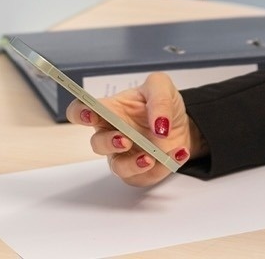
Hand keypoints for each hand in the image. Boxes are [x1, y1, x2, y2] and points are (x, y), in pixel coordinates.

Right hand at [67, 72, 203, 186]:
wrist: (185, 126)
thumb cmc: (163, 105)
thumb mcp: (162, 87)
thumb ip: (159, 99)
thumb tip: (159, 124)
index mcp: (110, 111)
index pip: (81, 111)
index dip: (80, 113)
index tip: (90, 115)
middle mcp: (112, 135)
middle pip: (97, 144)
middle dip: (108, 143)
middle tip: (124, 139)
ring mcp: (124, 156)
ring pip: (117, 167)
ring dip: (132, 164)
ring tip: (150, 158)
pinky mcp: (140, 173)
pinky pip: (144, 176)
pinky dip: (163, 168)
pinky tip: (178, 154)